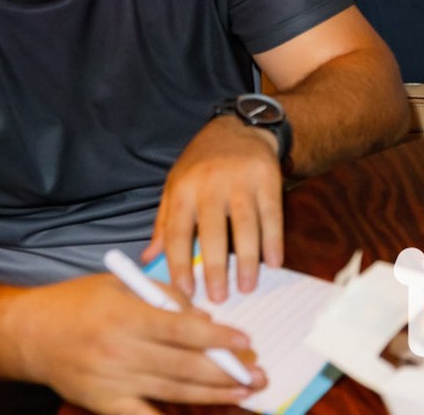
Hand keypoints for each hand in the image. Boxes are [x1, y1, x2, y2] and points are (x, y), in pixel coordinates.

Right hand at [7, 272, 265, 413]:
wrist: (31, 335)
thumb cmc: (81, 303)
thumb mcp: (123, 284)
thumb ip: (166, 298)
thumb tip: (205, 323)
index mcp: (127, 315)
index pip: (183, 330)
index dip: (218, 339)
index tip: (246, 341)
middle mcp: (120, 351)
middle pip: (184, 366)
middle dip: (226, 372)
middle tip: (257, 374)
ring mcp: (112, 381)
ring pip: (173, 391)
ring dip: (213, 395)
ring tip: (244, 393)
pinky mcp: (103, 403)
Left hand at [145, 115, 282, 303]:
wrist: (239, 127)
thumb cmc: (202, 163)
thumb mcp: (175, 185)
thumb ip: (164, 223)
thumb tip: (149, 259)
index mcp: (183, 188)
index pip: (177, 232)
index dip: (179, 265)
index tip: (185, 292)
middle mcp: (210, 183)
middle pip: (213, 232)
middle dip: (216, 268)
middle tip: (219, 297)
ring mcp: (241, 180)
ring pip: (245, 225)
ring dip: (248, 259)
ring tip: (248, 286)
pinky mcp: (267, 177)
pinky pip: (272, 214)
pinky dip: (273, 240)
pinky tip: (274, 261)